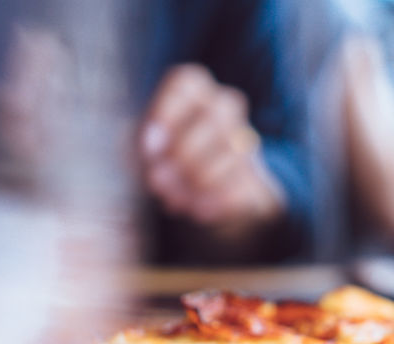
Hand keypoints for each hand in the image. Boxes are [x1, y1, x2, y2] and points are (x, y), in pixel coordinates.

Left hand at [137, 65, 283, 236]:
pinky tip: (198, 210)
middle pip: (219, 113)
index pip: (187, 82)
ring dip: (201, 179)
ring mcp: (244, 142)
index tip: (148, 147)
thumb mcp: (139, 148)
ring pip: (237, 150)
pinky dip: (220, 199)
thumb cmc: (157, 159)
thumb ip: (138, 145)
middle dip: (186, 151)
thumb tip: (153, 152)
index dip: (167, 113)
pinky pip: (248, 182)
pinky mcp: (256, 176)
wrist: (191, 192)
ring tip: (171, 199)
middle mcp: (223, 109)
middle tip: (157, 180)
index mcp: (192, 92)